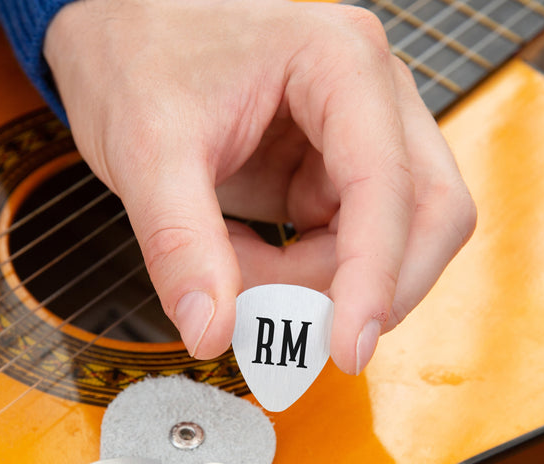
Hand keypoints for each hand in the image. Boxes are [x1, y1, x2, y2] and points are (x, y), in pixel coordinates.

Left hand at [44, 0, 475, 373]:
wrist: (118, 34)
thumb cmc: (136, 57)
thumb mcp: (147, 150)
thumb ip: (181, 246)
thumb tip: (212, 333)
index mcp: (338, 64)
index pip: (389, 183)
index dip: (376, 277)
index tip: (347, 349)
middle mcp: (368, 98)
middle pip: (425, 215)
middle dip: (368, 288)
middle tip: (292, 330)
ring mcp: (355, 141)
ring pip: (387, 244)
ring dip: (319, 286)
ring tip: (233, 270)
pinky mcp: (329, 177)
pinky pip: (342, 250)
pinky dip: (299, 278)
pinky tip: (241, 260)